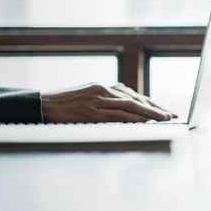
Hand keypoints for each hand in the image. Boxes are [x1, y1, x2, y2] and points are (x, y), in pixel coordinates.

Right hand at [41, 82, 176, 123]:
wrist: (38, 106)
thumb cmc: (61, 108)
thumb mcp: (85, 101)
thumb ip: (104, 106)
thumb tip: (126, 118)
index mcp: (102, 87)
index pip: (132, 96)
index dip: (150, 104)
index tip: (165, 111)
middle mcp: (103, 90)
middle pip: (135, 99)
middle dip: (155, 108)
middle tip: (172, 115)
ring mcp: (97, 99)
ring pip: (130, 106)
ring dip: (149, 113)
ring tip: (165, 119)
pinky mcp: (92, 110)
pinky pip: (117, 115)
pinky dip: (132, 119)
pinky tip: (144, 123)